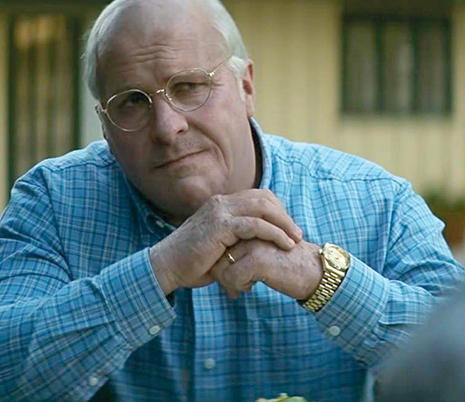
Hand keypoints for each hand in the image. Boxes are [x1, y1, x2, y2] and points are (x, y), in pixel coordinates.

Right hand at [149, 189, 302, 294]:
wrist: (166, 268)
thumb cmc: (193, 262)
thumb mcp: (220, 245)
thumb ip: (238, 239)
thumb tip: (259, 245)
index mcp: (222, 204)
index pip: (259, 197)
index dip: (277, 211)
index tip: (289, 229)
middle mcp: (222, 202)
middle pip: (264, 198)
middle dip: (284, 215)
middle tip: (298, 233)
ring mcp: (220, 212)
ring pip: (263, 208)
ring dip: (284, 224)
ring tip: (295, 240)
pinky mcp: (220, 226)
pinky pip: (255, 225)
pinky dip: (274, 233)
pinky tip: (284, 244)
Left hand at [210, 239, 322, 300]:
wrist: (315, 272)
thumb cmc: (288, 265)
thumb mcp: (263, 252)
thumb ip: (243, 251)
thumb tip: (216, 268)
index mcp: (251, 224)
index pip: (222, 245)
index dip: (223, 265)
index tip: (232, 280)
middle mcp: (250, 230)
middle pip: (218, 256)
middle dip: (223, 276)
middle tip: (234, 289)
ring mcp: (253, 243)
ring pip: (221, 267)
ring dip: (230, 283)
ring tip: (245, 287)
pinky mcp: (257, 259)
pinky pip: (231, 277)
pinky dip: (238, 286)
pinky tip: (251, 287)